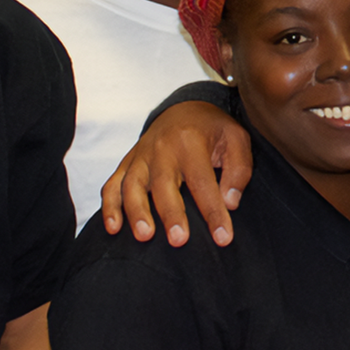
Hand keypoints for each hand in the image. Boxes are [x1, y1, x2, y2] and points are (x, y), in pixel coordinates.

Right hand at [99, 99, 252, 246]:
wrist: (184, 108)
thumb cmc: (213, 130)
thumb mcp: (237, 139)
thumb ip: (239, 170)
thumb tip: (230, 203)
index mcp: (190, 141)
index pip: (202, 182)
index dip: (213, 212)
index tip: (223, 238)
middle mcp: (161, 148)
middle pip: (163, 183)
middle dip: (170, 213)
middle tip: (179, 240)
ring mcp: (140, 156)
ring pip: (132, 185)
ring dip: (136, 211)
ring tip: (145, 236)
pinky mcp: (127, 164)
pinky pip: (112, 185)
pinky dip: (110, 207)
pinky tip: (113, 229)